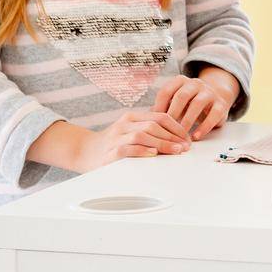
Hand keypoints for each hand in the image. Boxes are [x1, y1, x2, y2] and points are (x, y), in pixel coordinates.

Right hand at [76, 110, 190, 170]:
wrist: (83, 151)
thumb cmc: (112, 143)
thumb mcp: (130, 130)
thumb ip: (149, 130)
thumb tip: (177, 138)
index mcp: (132, 116)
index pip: (160, 117)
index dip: (177, 127)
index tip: (188, 138)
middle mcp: (124, 124)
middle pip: (154, 126)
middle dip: (173, 137)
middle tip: (185, 147)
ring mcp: (116, 137)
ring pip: (143, 135)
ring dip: (162, 143)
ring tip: (176, 151)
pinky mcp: (109, 153)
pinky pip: (127, 149)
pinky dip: (141, 151)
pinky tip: (153, 154)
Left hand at [153, 67, 237, 140]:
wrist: (215, 98)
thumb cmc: (188, 104)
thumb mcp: (175, 102)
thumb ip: (163, 108)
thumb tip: (144, 120)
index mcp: (180, 81)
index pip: (166, 91)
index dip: (159, 107)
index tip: (153, 122)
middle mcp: (195, 83)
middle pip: (182, 96)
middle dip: (173, 113)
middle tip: (166, 130)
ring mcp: (209, 92)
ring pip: (198, 103)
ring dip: (188, 120)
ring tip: (181, 135)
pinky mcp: (221, 103)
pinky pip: (214, 114)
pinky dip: (204, 126)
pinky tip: (196, 136)